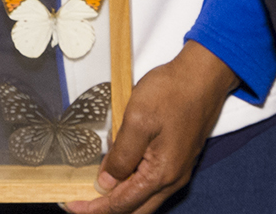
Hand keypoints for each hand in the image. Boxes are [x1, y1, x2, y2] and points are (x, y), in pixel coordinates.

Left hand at [62, 41, 239, 213]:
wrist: (203, 75)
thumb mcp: (137, 120)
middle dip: (106, 209)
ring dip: (119, 197)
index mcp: (161, 174)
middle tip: (81, 203)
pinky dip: (132, 184)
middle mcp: (172, 179)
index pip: (123, 204)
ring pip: (144, 197)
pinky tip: (118, 172)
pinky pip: (152, 182)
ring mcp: (178, 169)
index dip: (95, 208)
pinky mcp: (178, 157)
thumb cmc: (172, 92)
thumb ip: (122, 156)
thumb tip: (107, 182)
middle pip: (136, 209)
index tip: (72, 206)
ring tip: (94, 189)